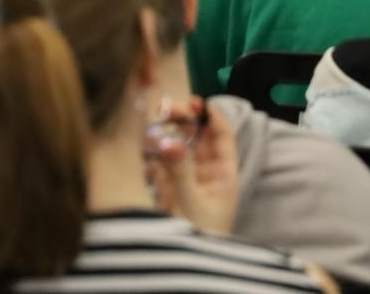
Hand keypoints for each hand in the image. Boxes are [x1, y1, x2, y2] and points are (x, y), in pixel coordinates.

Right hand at [149, 100, 238, 234]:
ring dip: (165, 134)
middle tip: (166, 110)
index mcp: (223, 175)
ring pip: (177, 147)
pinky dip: (153, 154)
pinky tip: (146, 150)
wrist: (188, 269)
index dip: (210, 116)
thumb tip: (167, 139)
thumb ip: (178, 169)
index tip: (195, 101)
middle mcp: (206, 174)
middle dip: (183, 121)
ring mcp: (186, 180)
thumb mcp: (190, 202)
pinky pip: (162, 164)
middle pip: (197, 137)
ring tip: (153, 125)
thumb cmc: (200, 236)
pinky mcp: (167, 190)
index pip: (222, 136)